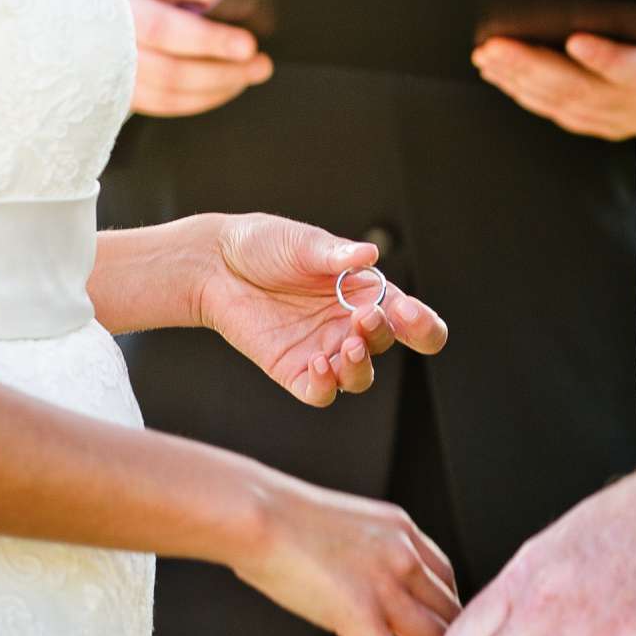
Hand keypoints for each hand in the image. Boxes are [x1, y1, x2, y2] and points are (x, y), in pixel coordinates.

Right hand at [115, 0, 273, 115]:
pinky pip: (165, 100)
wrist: (136, 7)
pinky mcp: (123, 85)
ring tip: (255, 69)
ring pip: (164, 73)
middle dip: (210, 41)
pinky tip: (232, 84)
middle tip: (250, 47)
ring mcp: (112, 51)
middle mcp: (115, 8)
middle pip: (158, 29)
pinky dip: (205, 95)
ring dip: (217, 76)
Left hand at [197, 215, 448, 406]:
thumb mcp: (303, 242)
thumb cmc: (263, 245)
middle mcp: (349, 324)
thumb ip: (335, 254)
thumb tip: (369, 255)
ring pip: (359, 376)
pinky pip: (320, 392)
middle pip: (387, 344)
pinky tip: (317, 363)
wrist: (214, 262)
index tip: (407, 312)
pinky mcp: (293, 369)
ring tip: (347, 346)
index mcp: (365, 293)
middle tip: (364, 318)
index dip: (422, 324)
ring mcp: (323, 349)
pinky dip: (325, 385)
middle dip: (382, 334)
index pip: (412, 320)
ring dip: (360, 366)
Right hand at [233, 469, 461, 635]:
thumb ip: (367, 547)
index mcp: (401, 529)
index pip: (445, 574)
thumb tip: (364, 572)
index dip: (454, 606)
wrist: (256, 514)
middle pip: (452, 609)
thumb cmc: (281, 515)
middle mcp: (405, 557)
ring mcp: (385, 588)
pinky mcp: (359, 617)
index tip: (454, 629)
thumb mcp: (346, 521)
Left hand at [472, 32, 635, 140]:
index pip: (633, 69)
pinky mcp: (608, 124)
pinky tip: (502, 76)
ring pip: (564, 103)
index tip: (577, 39)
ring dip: (520, 80)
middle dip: (533, 66)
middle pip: (581, 87)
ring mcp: (622, 118)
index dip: (605, 57)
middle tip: (493, 45)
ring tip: (487, 56)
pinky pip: (562, 112)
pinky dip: (530, 93)